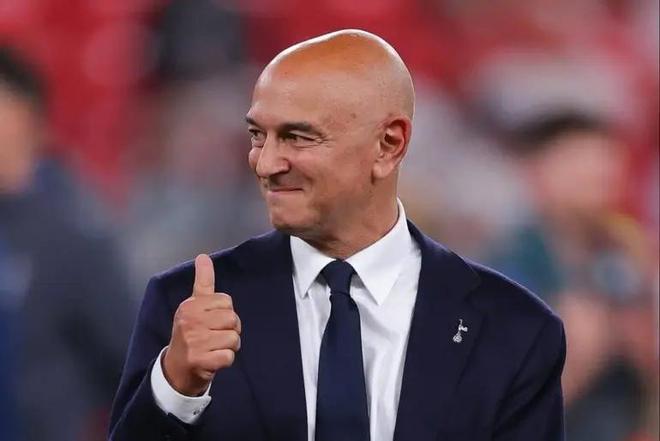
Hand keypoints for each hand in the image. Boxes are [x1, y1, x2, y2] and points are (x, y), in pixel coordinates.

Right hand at [162, 254, 241, 395]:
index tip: (212, 321)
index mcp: (190, 306)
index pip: (227, 302)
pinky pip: (229, 356)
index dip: (225, 313)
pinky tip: (213, 360)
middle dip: (230, 330)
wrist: (176, 368)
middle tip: (215, 337)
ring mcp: (194, 342)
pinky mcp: (200, 360)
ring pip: (234, 338)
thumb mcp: (193, 305)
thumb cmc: (190, 333)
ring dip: (229, 347)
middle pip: (233, 319)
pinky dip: (226, 360)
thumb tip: (203, 256)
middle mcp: (190, 321)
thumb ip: (202, 281)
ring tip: (214, 348)